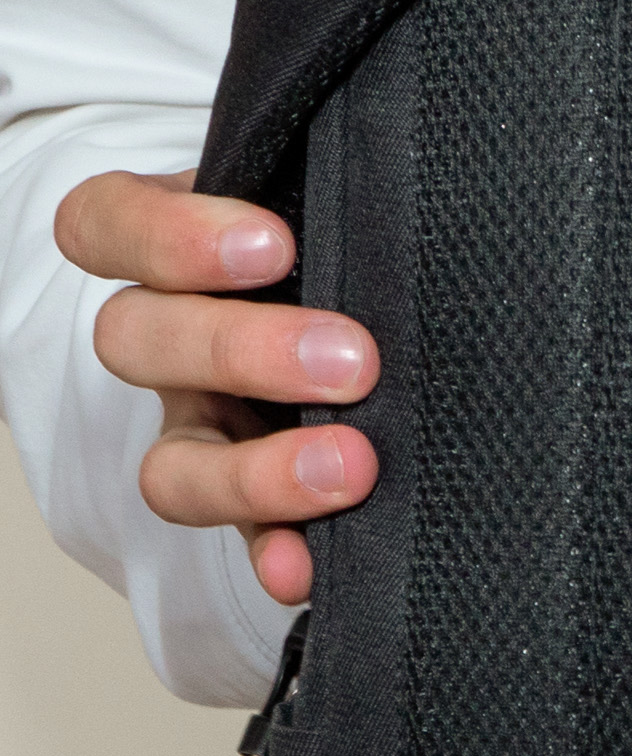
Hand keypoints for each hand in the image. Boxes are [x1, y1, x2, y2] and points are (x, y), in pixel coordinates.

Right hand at [56, 168, 379, 606]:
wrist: (399, 324)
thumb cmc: (354, 245)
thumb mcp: (330, 204)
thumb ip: (338, 199)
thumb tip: (400, 189)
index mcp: (173, 254)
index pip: (107, 225)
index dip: (171, 238)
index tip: (275, 244)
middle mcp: (171, 343)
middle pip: (139, 344)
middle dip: (243, 352)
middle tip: (354, 362)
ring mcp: (203, 431)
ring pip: (171, 465)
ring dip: (256, 474)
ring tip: (352, 466)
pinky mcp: (249, 505)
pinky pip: (240, 543)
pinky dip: (273, 555)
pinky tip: (307, 566)